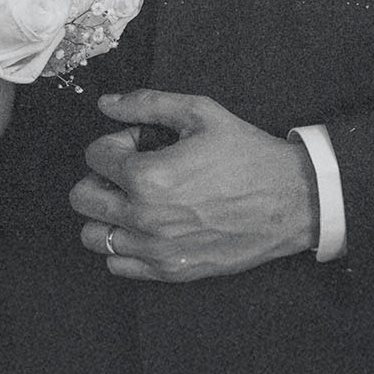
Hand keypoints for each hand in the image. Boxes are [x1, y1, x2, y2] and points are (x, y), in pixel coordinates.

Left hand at [69, 90, 317, 281]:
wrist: (291, 200)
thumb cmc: (247, 155)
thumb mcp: (199, 113)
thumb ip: (146, 103)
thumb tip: (107, 103)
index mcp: (147, 176)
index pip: (94, 156)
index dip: (116, 142)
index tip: (140, 143)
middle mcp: (145, 217)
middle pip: (82, 198)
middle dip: (100, 177)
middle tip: (131, 171)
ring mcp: (156, 249)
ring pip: (94, 235)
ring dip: (106, 214)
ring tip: (134, 200)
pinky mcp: (171, 270)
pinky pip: (117, 265)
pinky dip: (123, 245)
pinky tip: (147, 226)